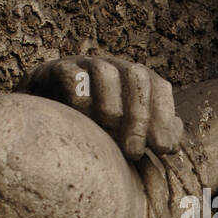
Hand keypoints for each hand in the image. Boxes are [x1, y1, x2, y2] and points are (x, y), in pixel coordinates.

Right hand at [19, 54, 183, 159]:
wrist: (42, 126)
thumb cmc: (92, 134)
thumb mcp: (125, 139)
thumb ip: (152, 138)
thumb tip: (176, 142)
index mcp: (134, 81)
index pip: (159, 86)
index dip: (165, 116)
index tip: (163, 149)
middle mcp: (112, 68)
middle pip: (136, 76)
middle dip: (139, 116)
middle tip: (134, 152)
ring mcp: (82, 65)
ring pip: (105, 70)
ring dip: (111, 104)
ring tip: (108, 131)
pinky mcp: (52, 71)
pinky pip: (69, 74)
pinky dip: (78, 94)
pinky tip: (81, 118)